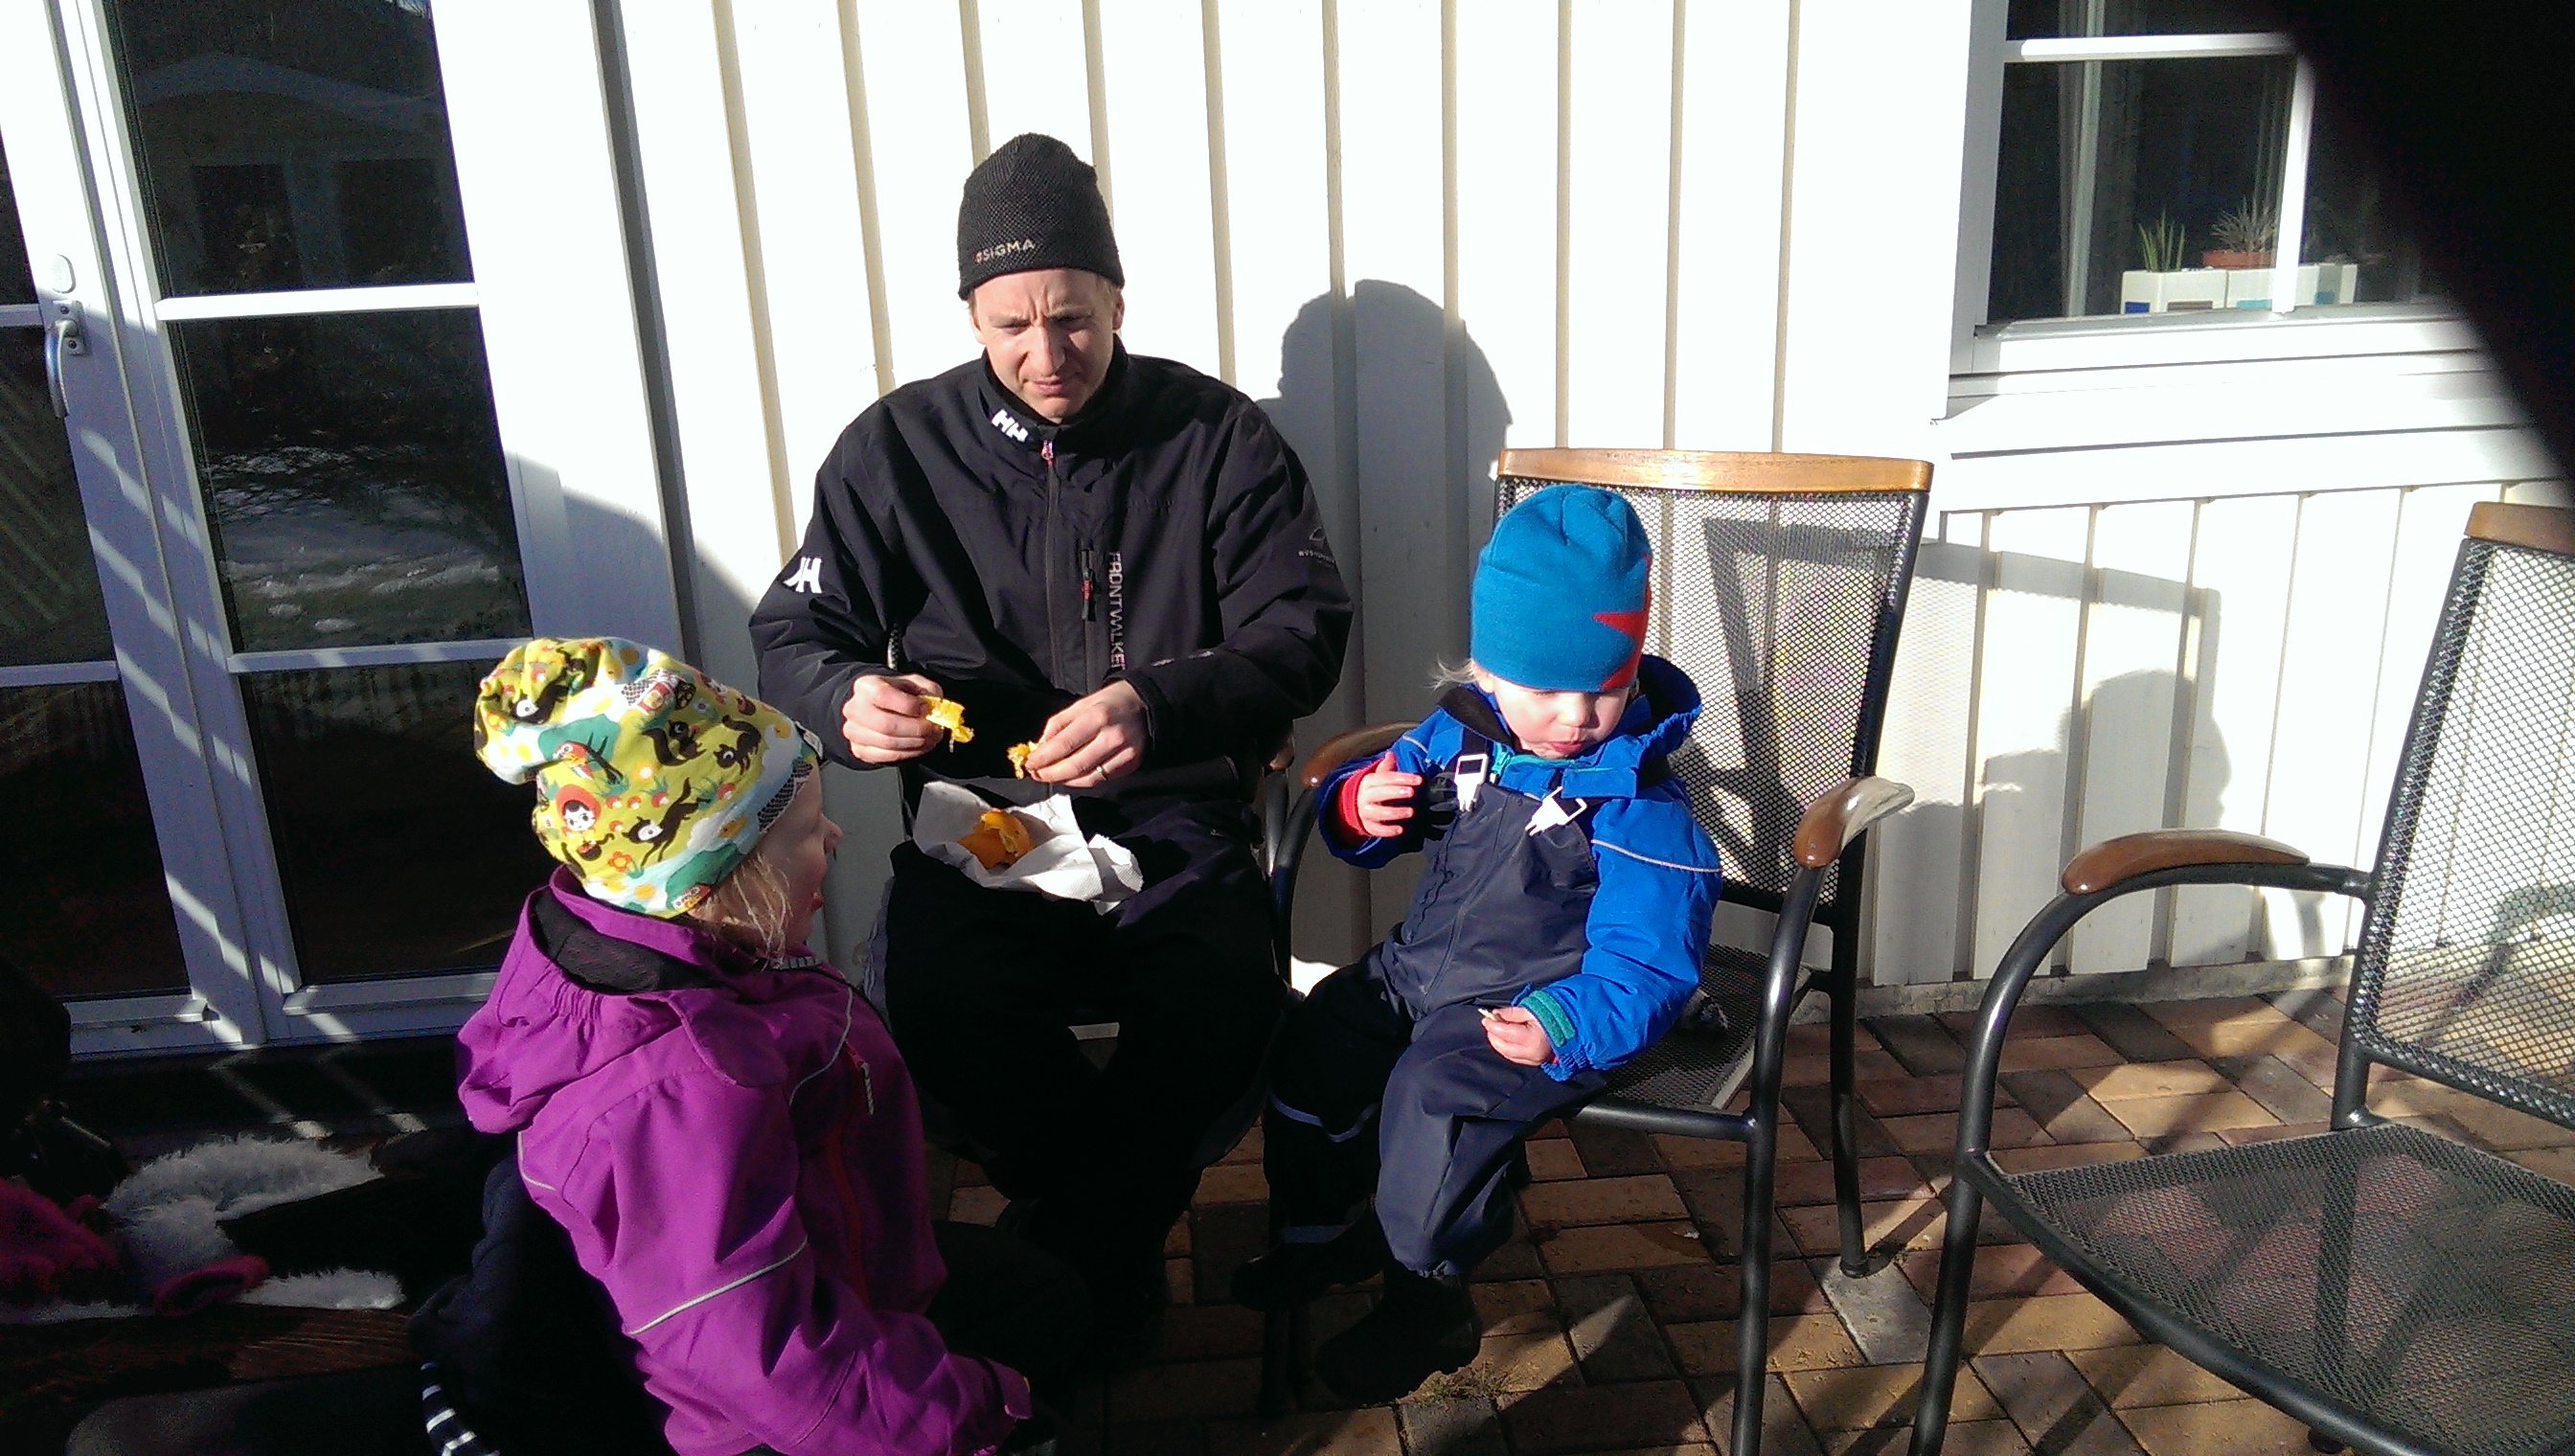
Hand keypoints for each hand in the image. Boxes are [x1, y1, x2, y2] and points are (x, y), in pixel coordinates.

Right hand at [842, 673, 946, 763]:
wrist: (878, 708)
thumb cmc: (897, 694)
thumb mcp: (915, 683)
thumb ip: (927, 691)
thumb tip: (934, 708)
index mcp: (866, 686)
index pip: (882, 695)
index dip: (907, 705)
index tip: (925, 709)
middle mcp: (854, 709)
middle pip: (885, 724)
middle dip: (915, 729)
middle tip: (933, 728)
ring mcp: (854, 732)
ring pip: (888, 743)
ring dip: (916, 743)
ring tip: (931, 737)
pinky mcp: (860, 750)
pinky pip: (887, 756)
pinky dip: (909, 753)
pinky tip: (920, 745)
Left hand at [1025, 680, 1147, 784]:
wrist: (1146, 705)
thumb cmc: (1110, 702)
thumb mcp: (1081, 704)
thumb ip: (1058, 724)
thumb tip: (1041, 747)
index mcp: (1096, 717)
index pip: (1063, 744)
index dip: (1043, 758)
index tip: (1029, 763)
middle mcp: (1112, 737)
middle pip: (1075, 765)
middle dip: (1051, 773)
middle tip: (1036, 774)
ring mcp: (1124, 754)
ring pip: (1088, 777)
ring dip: (1064, 780)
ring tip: (1051, 776)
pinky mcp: (1130, 764)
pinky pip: (1101, 778)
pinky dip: (1082, 780)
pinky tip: (1071, 776)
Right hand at [1351, 752, 1421, 837]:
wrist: (1355, 806)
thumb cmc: (1374, 789)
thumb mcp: (1377, 776)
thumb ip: (1386, 766)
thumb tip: (1391, 754)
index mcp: (1369, 781)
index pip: (1386, 778)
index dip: (1403, 778)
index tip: (1419, 780)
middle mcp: (1365, 796)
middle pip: (1380, 793)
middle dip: (1396, 792)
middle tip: (1412, 792)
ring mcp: (1365, 812)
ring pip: (1378, 812)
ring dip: (1395, 812)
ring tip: (1411, 812)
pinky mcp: (1368, 826)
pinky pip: (1377, 829)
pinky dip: (1388, 831)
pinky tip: (1401, 830)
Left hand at [1480, 1005, 1554, 1066]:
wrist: (1571, 1030)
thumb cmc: (1553, 1017)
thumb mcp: (1532, 1010)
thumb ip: (1512, 1013)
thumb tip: (1496, 1014)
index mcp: (1531, 1038)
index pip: (1504, 1033)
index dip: (1492, 1026)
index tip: (1486, 1018)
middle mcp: (1531, 1053)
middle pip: (1503, 1047)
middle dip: (1493, 1035)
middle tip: (1490, 1024)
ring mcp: (1533, 1060)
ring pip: (1507, 1054)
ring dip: (1498, 1042)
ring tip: (1497, 1030)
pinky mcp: (1534, 1063)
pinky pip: (1514, 1057)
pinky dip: (1507, 1047)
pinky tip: (1506, 1038)